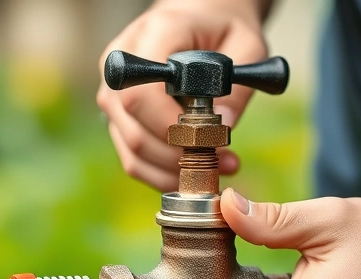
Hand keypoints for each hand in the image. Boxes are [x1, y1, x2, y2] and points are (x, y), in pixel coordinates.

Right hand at [97, 0, 269, 190]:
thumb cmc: (223, 31)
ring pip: (130, 150)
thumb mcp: (248, 47)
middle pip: (133, 129)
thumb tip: (223, 127)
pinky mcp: (116, 117)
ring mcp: (112, 93)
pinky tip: (193, 172)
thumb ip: (239, 87)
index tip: (210, 139)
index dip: (171, 126)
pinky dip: (163, 174)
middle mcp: (119, 65)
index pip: (142, 93)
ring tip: (215, 170)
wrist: (198, 22)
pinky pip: (132, 158)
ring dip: (173, 171)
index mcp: (151, 37)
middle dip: (178, 156)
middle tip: (222, 161)